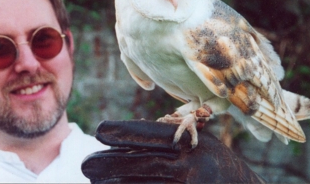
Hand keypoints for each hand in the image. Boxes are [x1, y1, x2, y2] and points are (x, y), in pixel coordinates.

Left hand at [82, 120, 264, 182]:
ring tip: (95, 180)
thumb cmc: (223, 170)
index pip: (155, 135)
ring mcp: (193, 181)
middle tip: (86, 164)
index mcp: (195, 144)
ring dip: (118, 181)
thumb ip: (177, 142)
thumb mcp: (204, 147)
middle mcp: (194, 164)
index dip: (127, 132)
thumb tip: (138, 142)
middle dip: (113, 163)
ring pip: (147, 182)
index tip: (101, 131)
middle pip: (145, 162)